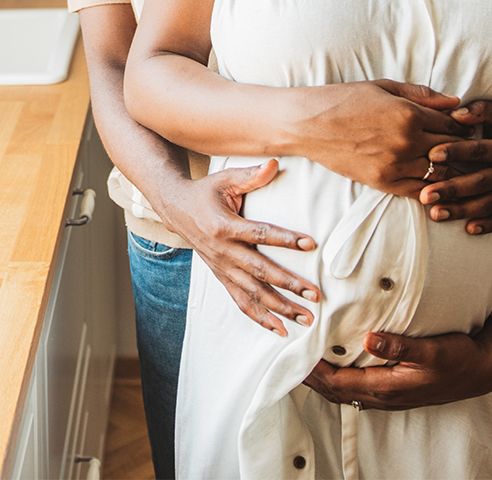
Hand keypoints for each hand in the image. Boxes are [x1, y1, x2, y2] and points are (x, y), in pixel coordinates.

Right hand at [155, 160, 321, 336]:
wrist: (176, 209)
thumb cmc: (206, 191)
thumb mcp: (226, 179)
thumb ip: (251, 175)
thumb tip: (275, 163)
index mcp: (224, 226)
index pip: (259, 234)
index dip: (285, 239)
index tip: (311, 243)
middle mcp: (222, 252)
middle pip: (260, 272)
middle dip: (288, 285)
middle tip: (315, 294)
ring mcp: (221, 268)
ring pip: (253, 293)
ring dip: (280, 308)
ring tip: (306, 318)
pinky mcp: (221, 277)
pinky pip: (240, 302)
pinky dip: (260, 318)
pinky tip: (281, 329)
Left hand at [301, 321, 491, 410]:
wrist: (481, 371)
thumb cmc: (458, 359)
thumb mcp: (432, 350)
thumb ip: (400, 346)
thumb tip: (368, 338)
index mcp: (388, 387)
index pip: (339, 383)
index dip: (315, 373)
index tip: (295, 356)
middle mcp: (384, 395)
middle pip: (336, 391)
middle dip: (311, 378)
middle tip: (288, 358)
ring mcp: (389, 394)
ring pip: (345, 391)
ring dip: (323, 379)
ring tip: (304, 361)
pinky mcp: (394, 388)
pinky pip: (357, 387)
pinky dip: (339, 377)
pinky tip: (335, 363)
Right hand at [304, 81, 465, 195]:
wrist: (308, 124)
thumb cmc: (344, 99)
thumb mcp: (384, 87)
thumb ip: (423, 95)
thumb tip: (456, 102)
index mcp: (409, 114)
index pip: (453, 125)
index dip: (461, 126)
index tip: (461, 126)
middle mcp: (407, 141)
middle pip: (452, 149)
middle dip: (459, 147)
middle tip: (460, 146)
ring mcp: (395, 165)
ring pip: (441, 172)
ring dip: (447, 167)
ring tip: (446, 162)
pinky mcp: (383, 182)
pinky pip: (419, 190)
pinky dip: (431, 186)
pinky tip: (431, 179)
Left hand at [419, 100, 491, 233]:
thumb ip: (482, 111)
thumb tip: (455, 115)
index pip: (480, 151)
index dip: (456, 152)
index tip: (432, 155)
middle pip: (480, 182)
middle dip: (451, 190)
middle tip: (425, 195)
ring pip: (488, 204)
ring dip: (462, 211)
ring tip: (435, 214)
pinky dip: (489, 225)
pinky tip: (468, 229)